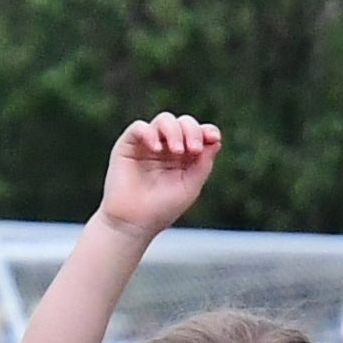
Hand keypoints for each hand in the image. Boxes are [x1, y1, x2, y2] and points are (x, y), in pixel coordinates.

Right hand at [98, 115, 219, 234]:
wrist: (132, 223)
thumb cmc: (161, 209)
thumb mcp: (190, 186)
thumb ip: (203, 162)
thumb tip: (215, 138)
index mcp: (184, 156)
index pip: (199, 133)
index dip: (207, 131)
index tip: (213, 138)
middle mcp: (166, 147)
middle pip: (183, 122)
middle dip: (192, 131)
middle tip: (193, 150)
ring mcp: (147, 145)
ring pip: (164, 120)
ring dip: (174, 131)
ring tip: (176, 151)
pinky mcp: (127, 146)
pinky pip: (139, 127)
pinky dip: (150, 132)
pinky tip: (156, 149)